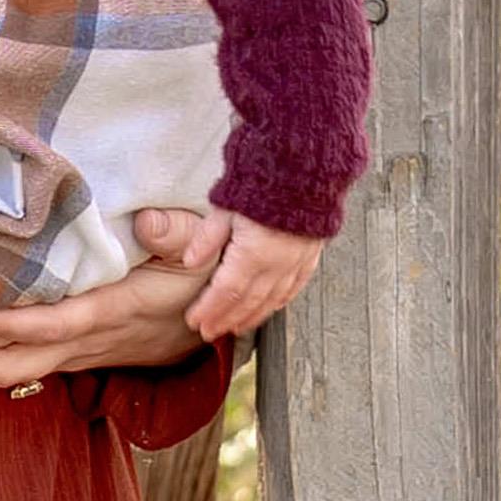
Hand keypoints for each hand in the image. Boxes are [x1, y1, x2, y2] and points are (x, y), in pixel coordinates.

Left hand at [0, 252, 219, 392]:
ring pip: (21, 370)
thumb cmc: (205, 269)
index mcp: (116, 308)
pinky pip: (31, 366)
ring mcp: (85, 350)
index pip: (54, 323)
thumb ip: (179, 232)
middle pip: (22, 360)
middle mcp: (94, 338)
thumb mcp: (205, 245)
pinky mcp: (81, 353)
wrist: (222, 314)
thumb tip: (148, 220)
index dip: (8, 323)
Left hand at [133, 198, 328, 350]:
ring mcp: (296, 261)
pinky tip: (271, 307)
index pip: (226, 292)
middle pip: (248, 301)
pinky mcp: (310, 254)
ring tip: (235, 327)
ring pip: (272, 299)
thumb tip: (190, 261)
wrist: (305, 167)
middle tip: (210, 333)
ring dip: (252, 316)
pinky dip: (280, 301)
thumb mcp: (227, 206)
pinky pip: (294, 286)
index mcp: (254, 253)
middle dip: (227, 319)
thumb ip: (207, 236)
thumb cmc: (263, 182)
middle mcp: (277, 263)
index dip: (210, 310)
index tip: (195, 322)